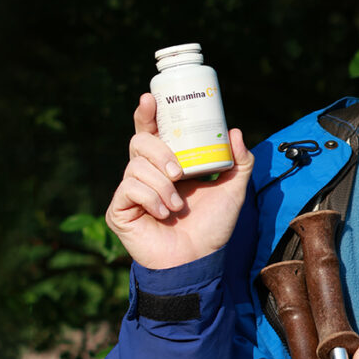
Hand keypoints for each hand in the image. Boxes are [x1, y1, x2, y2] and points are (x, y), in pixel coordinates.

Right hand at [105, 93, 253, 269]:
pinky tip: (164, 214)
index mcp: (169, 163)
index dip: (148, 113)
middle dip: (160, 151)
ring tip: (177, 205)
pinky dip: (151, 199)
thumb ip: (239, 161)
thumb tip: (233, 131)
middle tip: (179, 171)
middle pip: (140, 141)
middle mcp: (146, 173)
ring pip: (136, 166)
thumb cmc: (212, 225)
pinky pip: (130, 189)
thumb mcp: (233, 189)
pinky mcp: (119, 209)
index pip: (153, 131)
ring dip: (162, 185)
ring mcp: (131, 191)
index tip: (150, 98)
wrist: (198, 260)